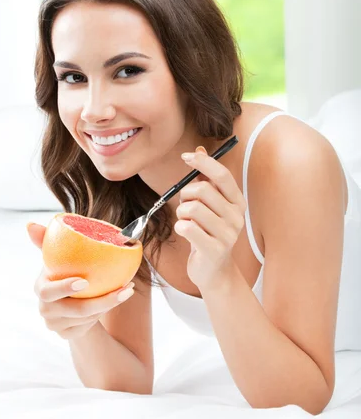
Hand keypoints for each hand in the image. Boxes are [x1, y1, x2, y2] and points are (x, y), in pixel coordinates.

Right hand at [27, 223, 134, 339]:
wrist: (68, 299)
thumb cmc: (65, 271)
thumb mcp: (58, 256)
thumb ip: (47, 239)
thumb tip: (30, 224)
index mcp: (40, 287)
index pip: (48, 291)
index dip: (65, 288)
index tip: (85, 281)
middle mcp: (45, 308)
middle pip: (74, 310)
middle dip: (100, 301)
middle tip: (123, 289)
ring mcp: (55, 324)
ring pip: (87, 318)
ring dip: (109, 304)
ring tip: (127, 289)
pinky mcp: (67, 334)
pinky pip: (89, 326)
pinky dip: (104, 313)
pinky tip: (118, 299)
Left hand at [174, 146, 246, 291]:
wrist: (214, 270)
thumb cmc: (209, 233)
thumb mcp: (210, 204)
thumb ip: (206, 178)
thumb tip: (199, 148)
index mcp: (237, 201)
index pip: (222, 175)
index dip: (203, 162)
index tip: (185, 156)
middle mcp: (237, 216)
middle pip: (202, 191)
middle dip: (185, 195)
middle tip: (184, 207)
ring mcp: (228, 234)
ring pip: (192, 209)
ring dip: (182, 213)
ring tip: (186, 221)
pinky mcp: (215, 250)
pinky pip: (188, 228)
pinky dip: (180, 227)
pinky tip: (185, 232)